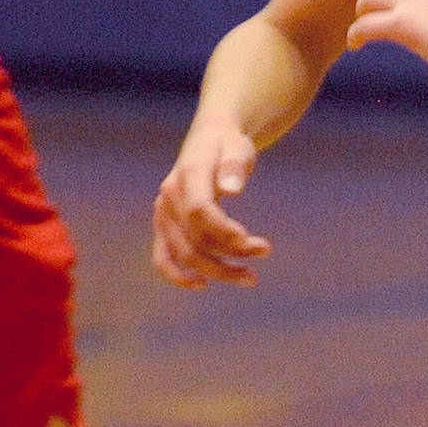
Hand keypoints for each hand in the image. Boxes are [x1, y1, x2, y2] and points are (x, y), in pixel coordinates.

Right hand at [152, 120, 269, 287]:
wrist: (209, 141)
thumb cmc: (228, 146)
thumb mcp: (237, 147)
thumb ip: (234, 166)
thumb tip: (232, 189)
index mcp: (187, 174)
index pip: (201, 210)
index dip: (225, 231)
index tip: (256, 243)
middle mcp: (169, 196)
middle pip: (196, 237)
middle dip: (232, 252)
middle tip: (266, 251)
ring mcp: (163, 214)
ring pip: (185, 253)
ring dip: (218, 269)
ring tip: (251, 277)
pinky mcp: (163, 227)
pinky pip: (162, 257)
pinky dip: (177, 275)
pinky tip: (202, 285)